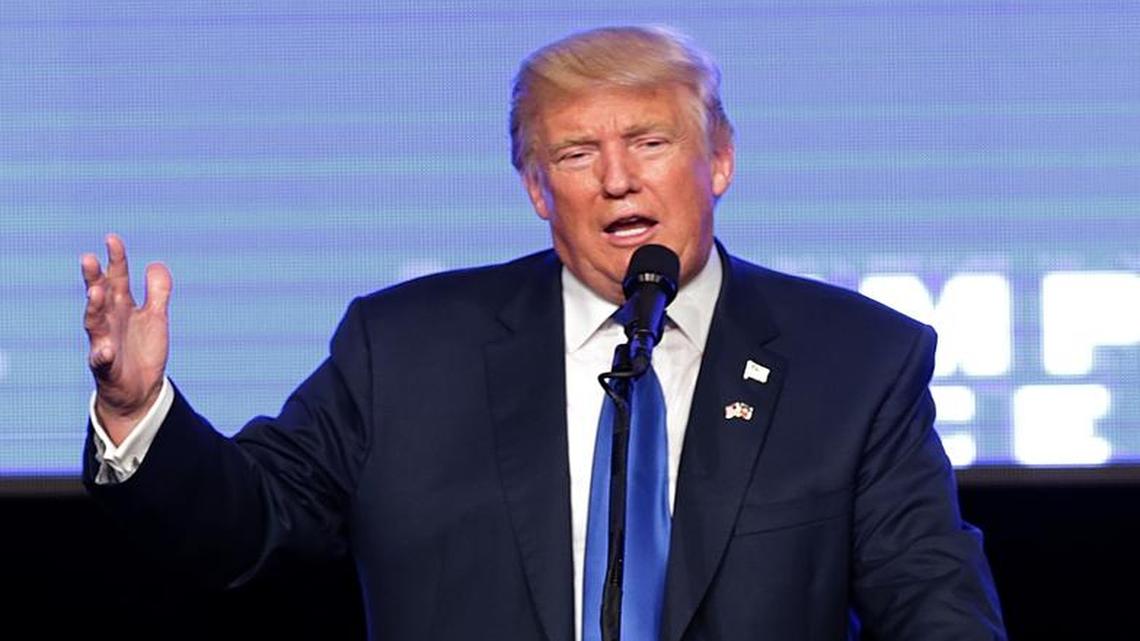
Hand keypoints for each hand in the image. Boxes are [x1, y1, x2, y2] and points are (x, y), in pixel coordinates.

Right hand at [81, 234, 171, 444]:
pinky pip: (101, 360)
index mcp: (122, 307)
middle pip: (100, 296)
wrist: (141, 389)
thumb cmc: (143, 349)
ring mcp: (104, 342)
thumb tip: (156, 264)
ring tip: (96, 292)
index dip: (115, 259)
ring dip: (94, 308)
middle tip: (89, 259)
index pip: (117, 278)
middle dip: (94, 278)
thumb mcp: (156, 317)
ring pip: (95, 323)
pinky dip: (101, 354)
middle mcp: (110, 321)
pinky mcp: (106, 367)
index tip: (112, 238)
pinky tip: (103, 349)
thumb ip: (157, 292)